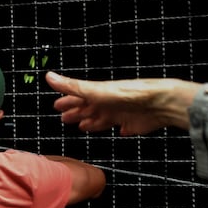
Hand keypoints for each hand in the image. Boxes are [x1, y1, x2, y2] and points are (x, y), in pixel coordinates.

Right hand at [46, 72, 200, 134]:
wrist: (158, 103)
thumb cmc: (127, 94)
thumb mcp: (94, 91)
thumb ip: (72, 86)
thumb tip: (49, 76)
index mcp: (97, 94)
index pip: (78, 98)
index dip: (67, 102)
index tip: (57, 105)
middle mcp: (108, 103)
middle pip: (88, 109)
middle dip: (76, 113)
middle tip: (65, 118)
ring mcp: (120, 113)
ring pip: (102, 119)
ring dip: (92, 122)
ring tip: (82, 126)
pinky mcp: (132, 124)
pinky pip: (122, 127)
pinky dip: (117, 129)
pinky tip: (118, 131)